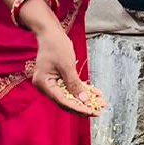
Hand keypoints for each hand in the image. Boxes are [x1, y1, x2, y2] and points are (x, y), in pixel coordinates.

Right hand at [19, 1, 104, 116]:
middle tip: (98, 111)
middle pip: (66, 101)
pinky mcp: (58, 79)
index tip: (91, 112)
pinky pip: (71, 88)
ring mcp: (51, 83)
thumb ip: (74, 84)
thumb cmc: (56, 45)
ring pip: (70, 95)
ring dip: (85, 99)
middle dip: (83, 105)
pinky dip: (82, 90)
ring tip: (100, 103)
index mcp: (43, 84)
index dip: (77, 107)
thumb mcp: (67, 65)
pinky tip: (95, 93)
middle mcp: (46, 86)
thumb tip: (83, 100)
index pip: (62, 100)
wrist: (50, 32)